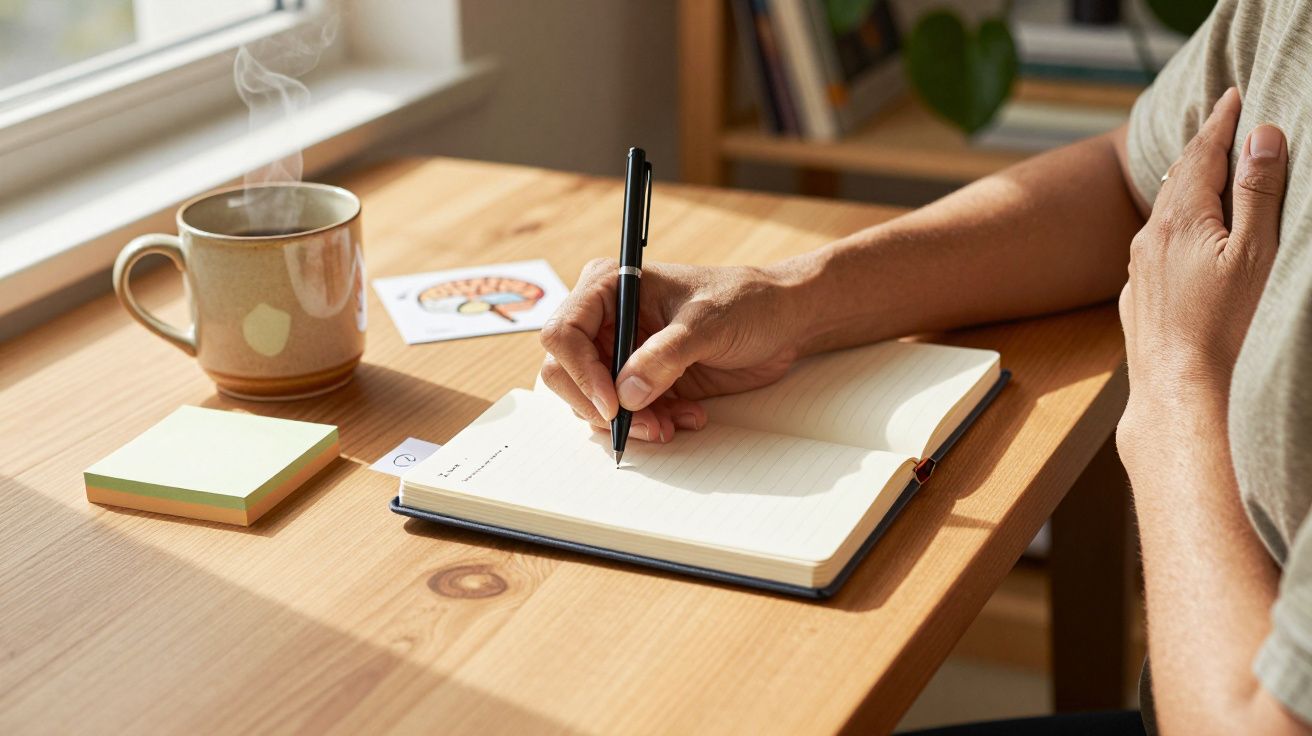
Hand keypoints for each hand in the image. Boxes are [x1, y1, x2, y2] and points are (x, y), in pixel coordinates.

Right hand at [539, 259, 806, 441]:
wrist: (781, 322)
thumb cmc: (746, 303)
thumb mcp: (707, 324)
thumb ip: (665, 356)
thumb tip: (626, 393)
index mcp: (609, 287)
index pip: (564, 333)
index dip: (580, 372)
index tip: (612, 403)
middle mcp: (607, 321)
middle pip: (566, 373)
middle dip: (600, 406)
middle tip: (642, 425)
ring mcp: (623, 353)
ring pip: (593, 401)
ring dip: (629, 422)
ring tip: (671, 425)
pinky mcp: (643, 382)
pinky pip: (626, 414)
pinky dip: (651, 424)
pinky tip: (688, 417)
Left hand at [1117, 88, 1286, 449]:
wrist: (1179, 396)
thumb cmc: (1226, 329)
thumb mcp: (1254, 254)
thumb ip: (1257, 193)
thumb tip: (1261, 136)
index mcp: (1178, 221)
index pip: (1200, 155)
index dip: (1220, 122)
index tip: (1234, 95)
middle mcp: (1148, 242)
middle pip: (1176, 182)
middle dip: (1201, 151)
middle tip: (1220, 121)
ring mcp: (1138, 274)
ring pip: (1162, 218)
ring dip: (1184, 190)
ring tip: (1203, 172)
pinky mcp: (1139, 302)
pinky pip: (1154, 252)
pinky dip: (1173, 231)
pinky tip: (1179, 240)